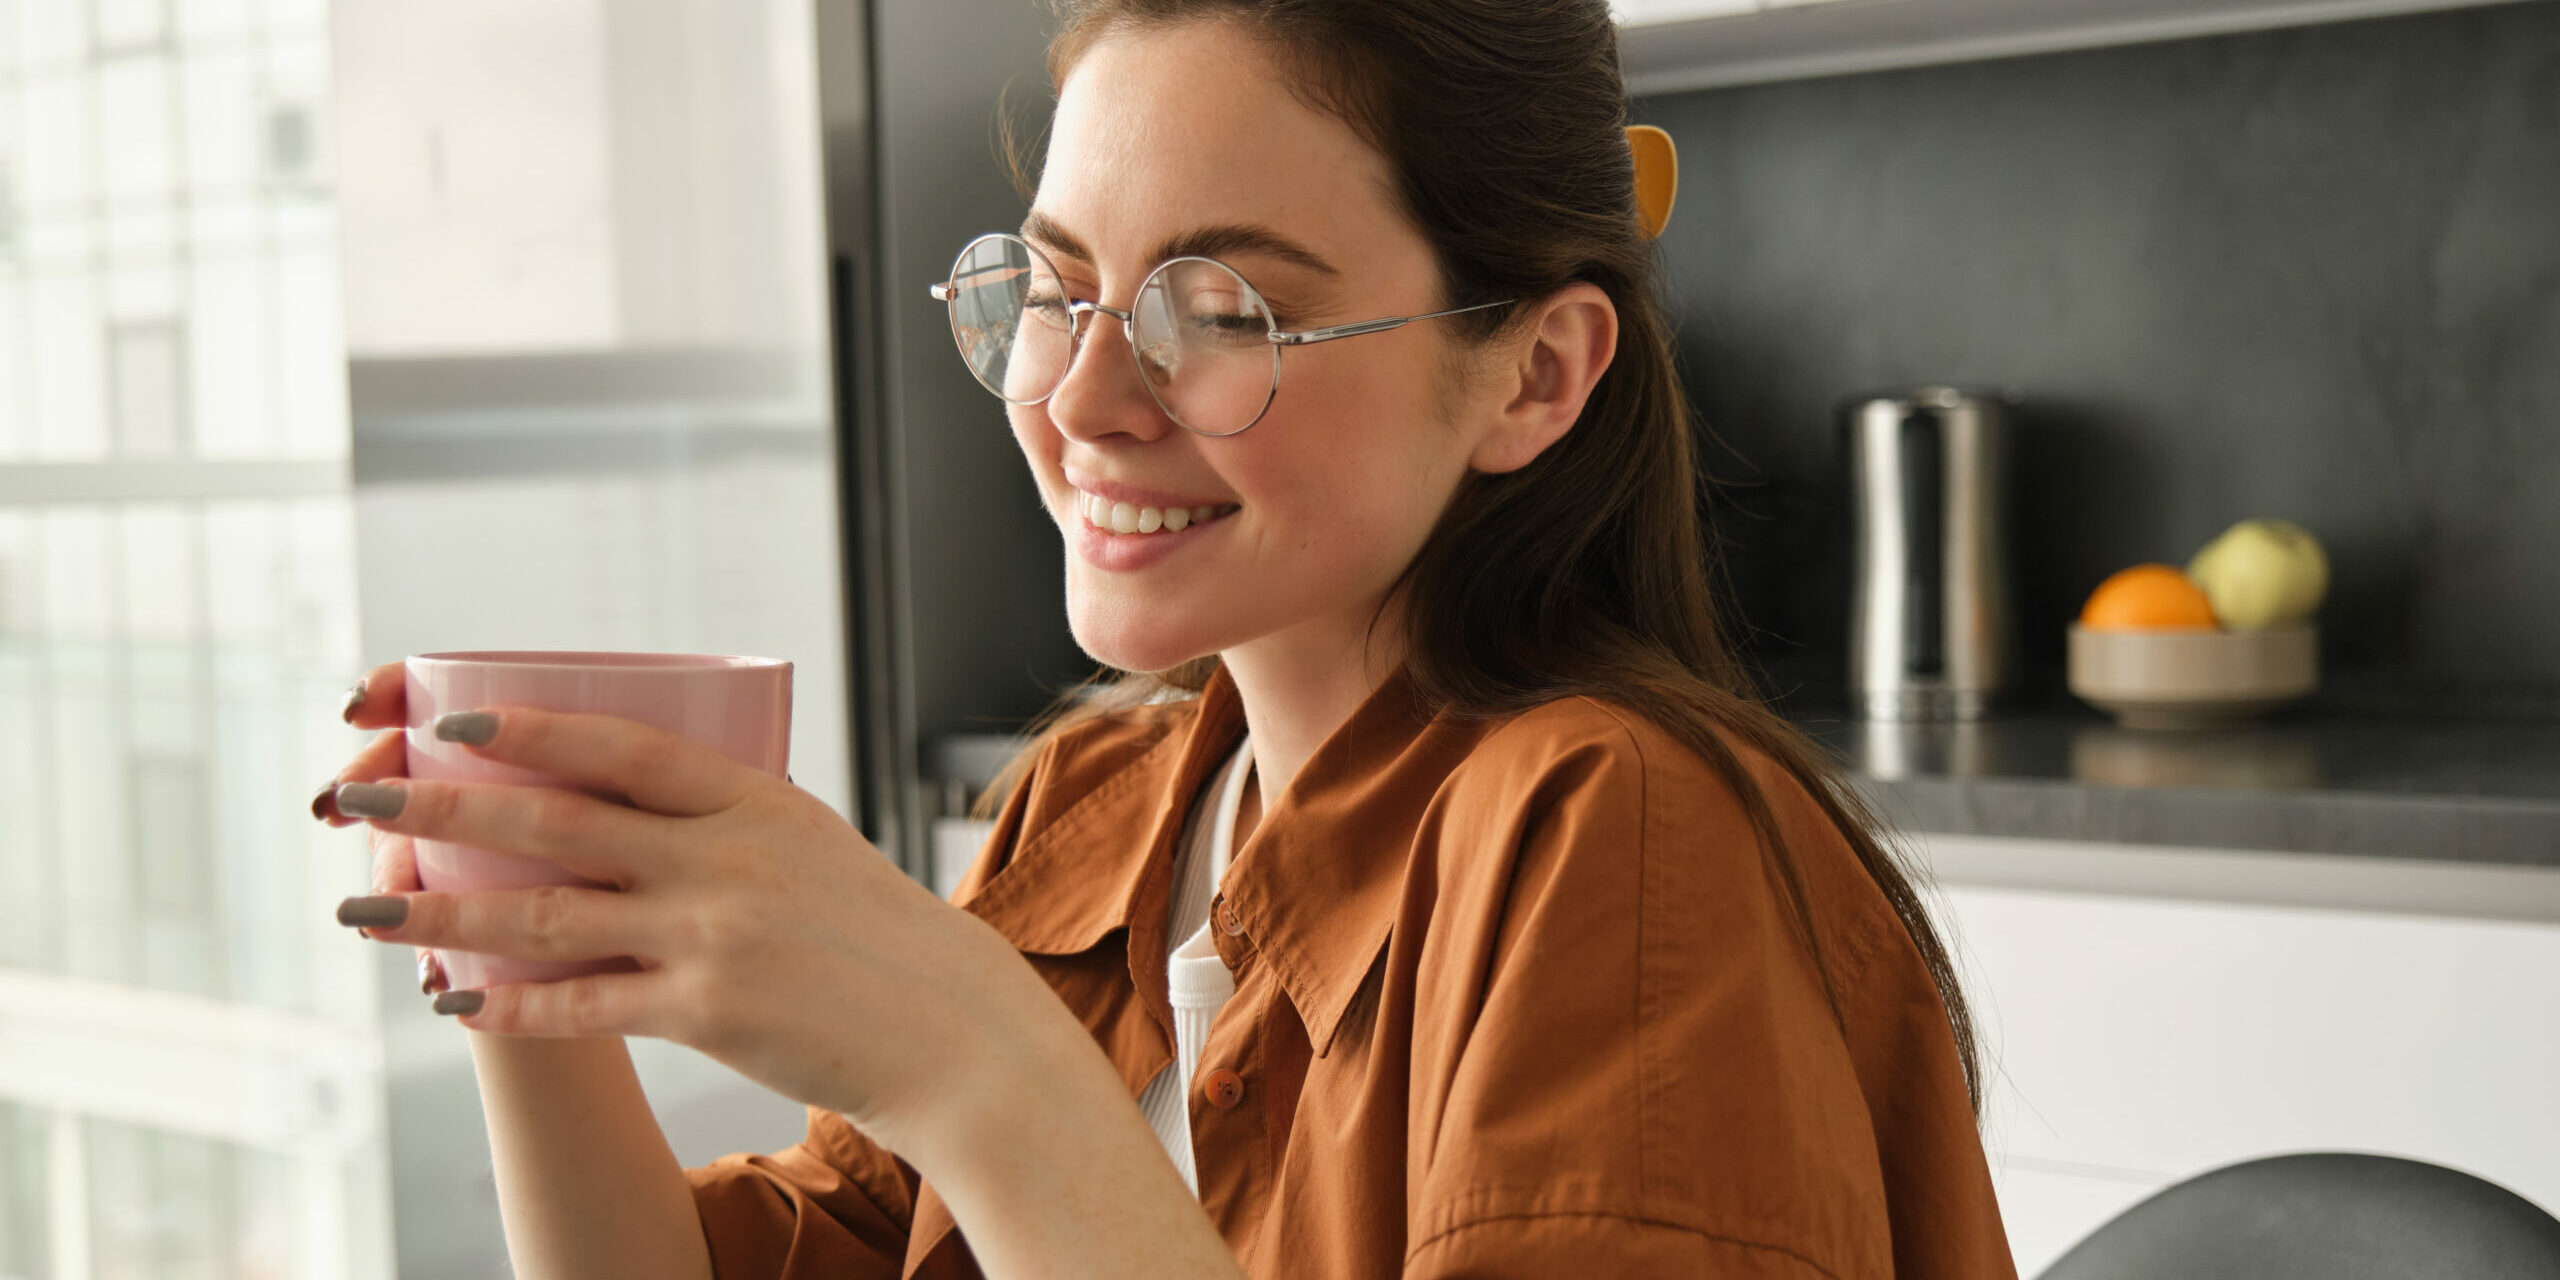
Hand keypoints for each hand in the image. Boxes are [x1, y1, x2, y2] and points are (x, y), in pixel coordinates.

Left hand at [314, 663, 1091, 1147]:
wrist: (954, 1032)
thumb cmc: (881, 940)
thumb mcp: (813, 848)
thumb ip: (725, 825)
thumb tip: (625, 802)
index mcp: (757, 800)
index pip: (620, 747)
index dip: (526, 728)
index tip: (447, 723)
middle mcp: (727, 859)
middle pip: (555, 822)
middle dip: (442, 805)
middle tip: (357, 798)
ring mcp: (715, 936)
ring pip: (545, 915)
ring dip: (441, 912)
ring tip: (365, 908)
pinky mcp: (707, 1013)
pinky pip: (583, 1007)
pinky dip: (510, 1006)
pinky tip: (454, 1003)